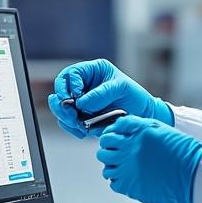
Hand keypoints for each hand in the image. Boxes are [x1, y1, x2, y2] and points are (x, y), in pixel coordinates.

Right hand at [48, 59, 171, 138]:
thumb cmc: (134, 96)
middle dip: (62, 103)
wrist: (141, 115)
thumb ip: (102, 93)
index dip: (70, 85)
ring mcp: (80, 102)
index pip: (70, 74)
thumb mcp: (121, 88)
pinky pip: (68, 122)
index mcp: (91, 71)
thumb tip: (81, 102)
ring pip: (61, 108)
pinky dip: (71, 127)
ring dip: (65, 117)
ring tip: (78, 123)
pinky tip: (82, 131)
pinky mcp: (81, 117)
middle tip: (71, 113)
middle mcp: (83, 86)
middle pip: (60, 91)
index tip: (77, 96)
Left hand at [95, 115, 201, 202]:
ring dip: (112, 165)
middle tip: (117, 153)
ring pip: (106, 166)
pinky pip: (114, 183)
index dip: (111, 135)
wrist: (194, 174)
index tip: (113, 138)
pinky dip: (118, 180)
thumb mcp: (161, 129)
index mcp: (137, 132)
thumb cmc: (183, 152)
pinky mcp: (131, 186)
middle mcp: (129, 149)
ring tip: (123, 167)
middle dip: (109, 149)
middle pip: (105, 148)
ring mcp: (128, 168)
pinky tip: (128, 178)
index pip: (111, 130)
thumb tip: (121, 129)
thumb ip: (138, 127)